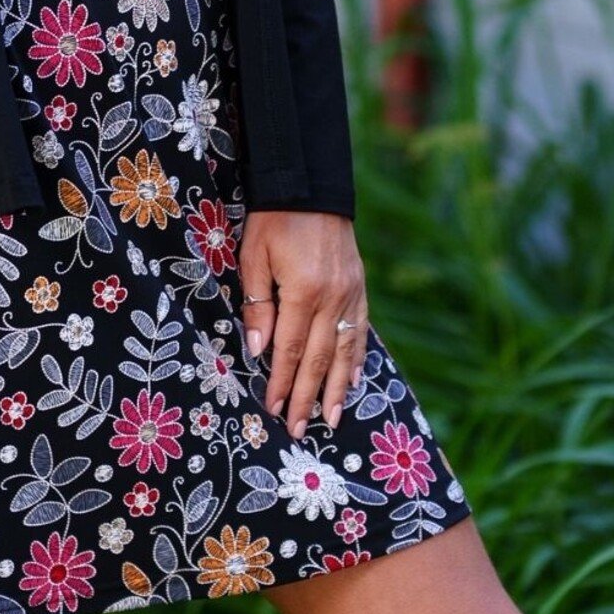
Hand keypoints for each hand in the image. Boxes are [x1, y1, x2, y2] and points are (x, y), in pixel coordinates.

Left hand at [236, 209, 368, 438]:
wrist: (310, 184)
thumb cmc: (273, 219)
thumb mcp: (254, 255)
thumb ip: (257, 303)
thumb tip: (257, 350)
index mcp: (303, 290)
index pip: (291, 349)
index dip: (281, 382)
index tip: (272, 410)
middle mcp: (333, 297)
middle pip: (320, 359)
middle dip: (307, 397)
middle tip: (298, 430)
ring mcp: (351, 293)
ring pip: (345, 351)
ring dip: (338, 388)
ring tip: (331, 420)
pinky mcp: (360, 286)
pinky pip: (360, 330)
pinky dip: (357, 358)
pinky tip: (354, 378)